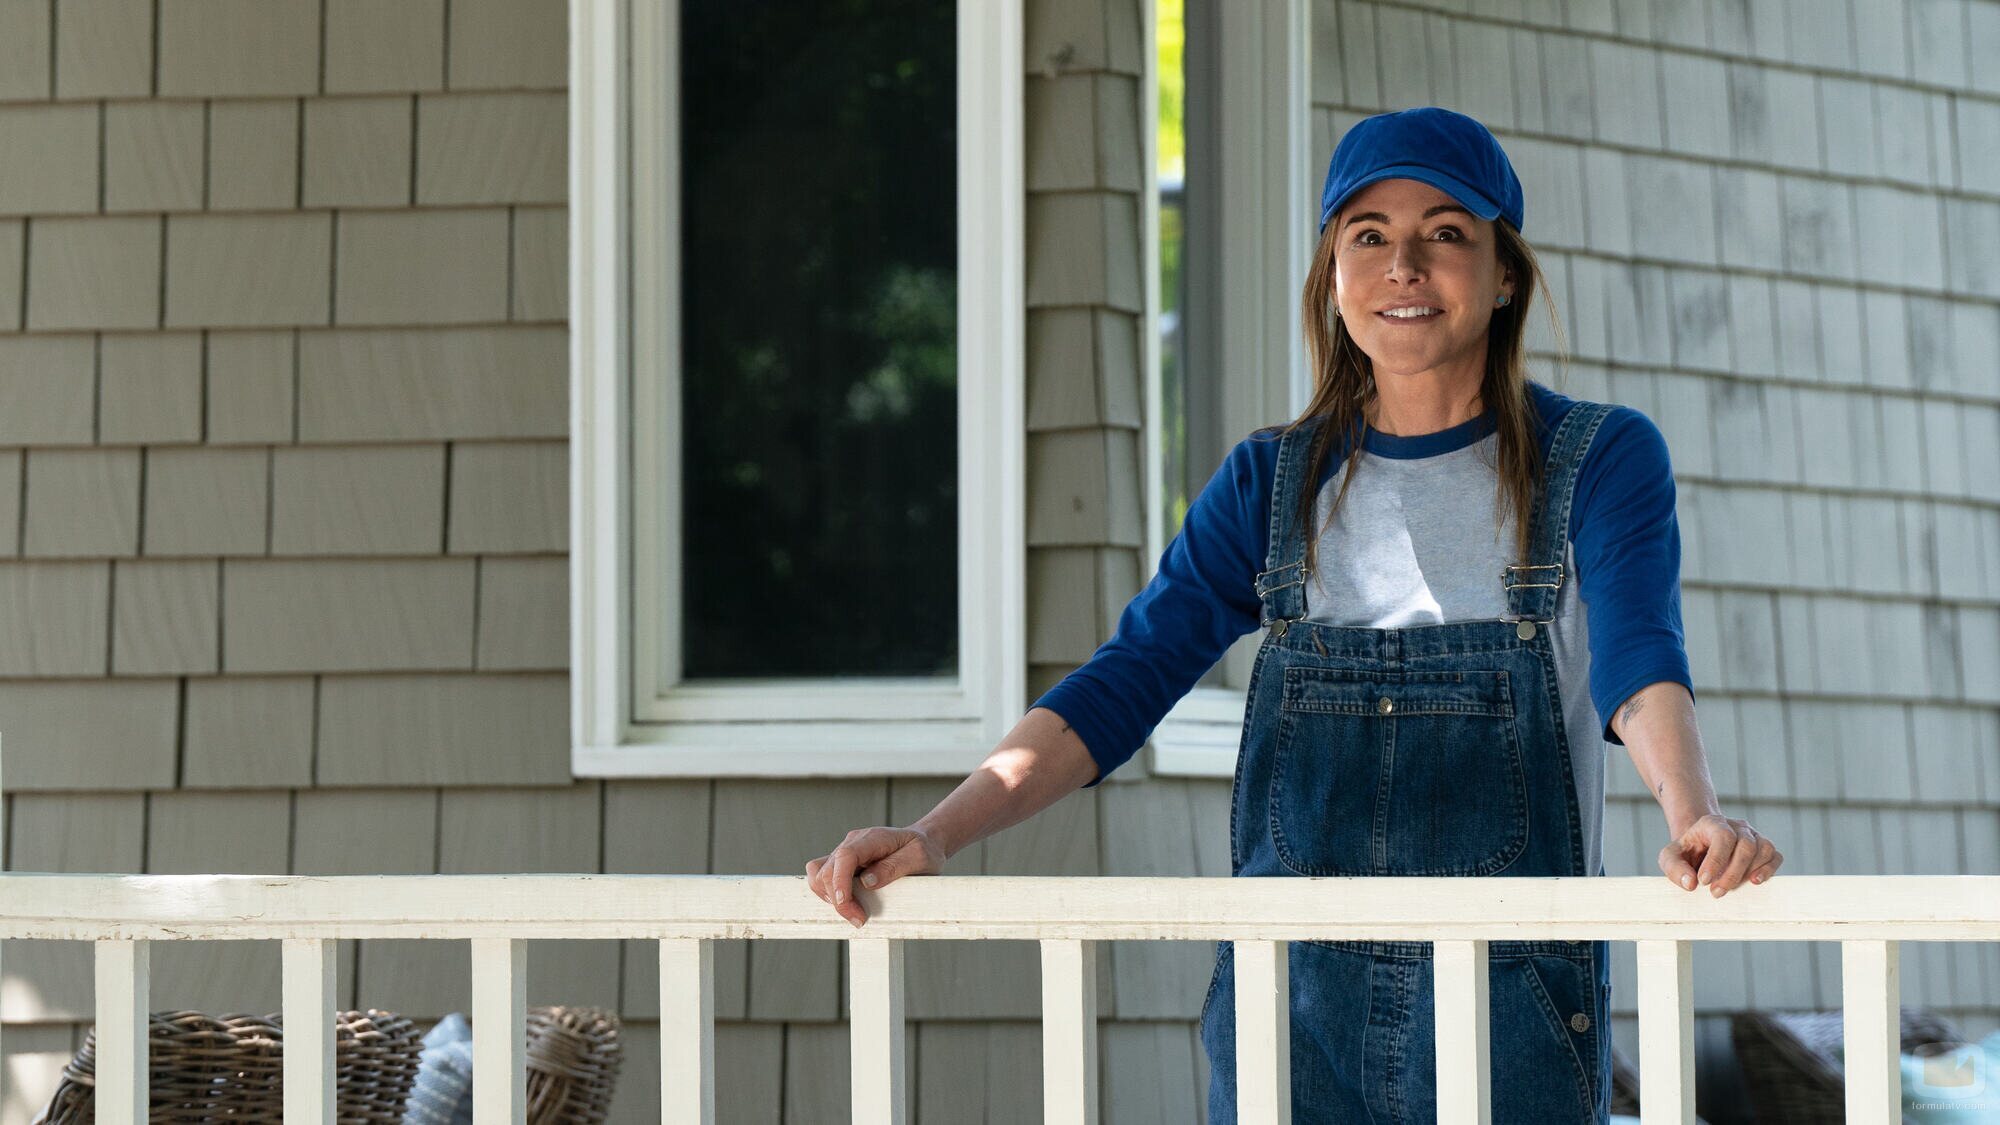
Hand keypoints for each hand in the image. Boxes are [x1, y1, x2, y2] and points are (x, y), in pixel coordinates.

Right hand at [805, 826, 946, 927]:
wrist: (925, 843)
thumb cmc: (924, 850)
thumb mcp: (918, 858)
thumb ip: (893, 867)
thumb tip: (867, 882)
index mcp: (872, 838)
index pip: (844, 857)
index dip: (839, 882)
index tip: (844, 904)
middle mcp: (853, 842)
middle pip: (827, 870)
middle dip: (838, 900)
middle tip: (860, 919)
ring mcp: (846, 851)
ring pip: (819, 873)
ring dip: (829, 896)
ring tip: (852, 911)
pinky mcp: (844, 863)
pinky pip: (823, 876)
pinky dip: (828, 892)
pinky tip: (846, 902)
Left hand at [1659, 814, 1782, 897]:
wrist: (1701, 846)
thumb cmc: (1687, 852)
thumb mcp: (1671, 856)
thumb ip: (1674, 867)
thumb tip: (1690, 883)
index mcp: (1713, 823)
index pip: (1723, 837)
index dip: (1716, 860)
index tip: (1704, 881)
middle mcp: (1737, 826)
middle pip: (1746, 846)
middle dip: (1732, 873)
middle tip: (1716, 892)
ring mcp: (1753, 836)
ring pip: (1763, 850)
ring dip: (1748, 873)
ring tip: (1730, 888)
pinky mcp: (1764, 848)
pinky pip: (1775, 856)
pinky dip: (1769, 869)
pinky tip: (1755, 881)